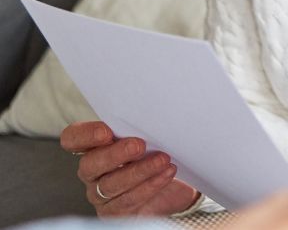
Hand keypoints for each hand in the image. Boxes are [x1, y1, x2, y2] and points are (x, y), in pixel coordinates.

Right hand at [59, 121, 198, 216]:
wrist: (174, 186)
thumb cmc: (156, 155)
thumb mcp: (149, 138)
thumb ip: (141, 128)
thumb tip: (153, 115)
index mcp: (93, 147)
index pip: (73, 139)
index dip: (84, 135)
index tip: (106, 131)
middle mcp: (92, 171)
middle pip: (90, 164)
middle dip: (115, 154)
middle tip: (139, 145)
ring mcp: (100, 194)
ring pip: (111, 184)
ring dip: (139, 171)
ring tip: (163, 160)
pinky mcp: (115, 212)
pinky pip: (129, 200)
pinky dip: (150, 185)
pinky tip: (166, 173)